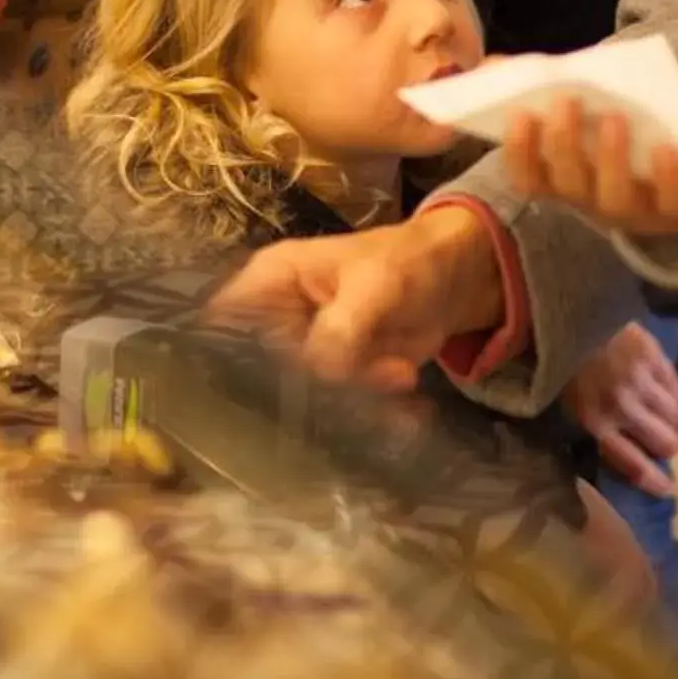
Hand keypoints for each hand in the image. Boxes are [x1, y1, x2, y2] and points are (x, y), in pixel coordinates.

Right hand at [211, 202, 507, 386]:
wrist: (453, 280)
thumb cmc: (406, 261)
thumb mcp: (377, 284)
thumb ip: (343, 326)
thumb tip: (319, 371)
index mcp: (269, 283)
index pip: (223, 324)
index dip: (230, 358)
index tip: (273, 383)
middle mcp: (276, 323)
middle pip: (264, 374)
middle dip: (314, 390)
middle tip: (368, 381)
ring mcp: (305, 357)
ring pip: (304, 401)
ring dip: (354, 405)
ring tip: (401, 378)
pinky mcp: (336, 383)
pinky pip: (340, 411)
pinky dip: (374, 417)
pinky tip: (409, 407)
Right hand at [506, 97, 677, 239]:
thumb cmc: (625, 138)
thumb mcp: (586, 114)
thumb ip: (542, 88)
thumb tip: (492, 64)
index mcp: (565, 179)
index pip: (528, 178)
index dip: (519, 151)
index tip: (519, 114)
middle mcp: (593, 200)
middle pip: (568, 183)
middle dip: (563, 143)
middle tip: (567, 100)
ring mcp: (636, 209)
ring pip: (614, 197)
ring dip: (610, 158)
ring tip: (615, 117)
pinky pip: (671, 202)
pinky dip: (668, 176)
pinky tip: (666, 147)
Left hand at [565, 322, 677, 496]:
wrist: (563, 315)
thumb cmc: (560, 366)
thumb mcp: (567, 406)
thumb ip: (594, 430)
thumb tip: (622, 453)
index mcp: (596, 423)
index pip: (635, 465)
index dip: (654, 482)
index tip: (666, 489)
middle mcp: (624, 407)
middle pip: (666, 443)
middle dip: (664, 446)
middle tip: (657, 439)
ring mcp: (642, 380)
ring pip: (675, 416)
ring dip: (667, 418)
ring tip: (655, 411)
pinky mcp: (654, 356)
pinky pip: (676, 387)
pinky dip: (670, 392)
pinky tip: (658, 388)